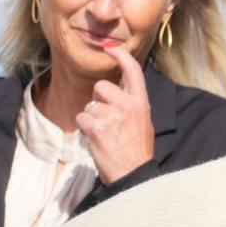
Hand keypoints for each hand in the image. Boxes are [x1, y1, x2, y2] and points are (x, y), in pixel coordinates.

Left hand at [75, 46, 158, 184]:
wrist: (134, 176)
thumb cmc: (137, 152)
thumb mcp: (143, 123)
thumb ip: (131, 103)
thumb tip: (119, 86)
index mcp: (141, 103)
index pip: (133, 71)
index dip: (120, 57)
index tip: (110, 50)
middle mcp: (127, 105)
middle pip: (101, 87)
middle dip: (98, 100)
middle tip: (107, 120)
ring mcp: (111, 115)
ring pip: (89, 106)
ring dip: (92, 119)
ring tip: (105, 135)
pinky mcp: (96, 127)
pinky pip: (81, 118)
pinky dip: (85, 129)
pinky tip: (97, 140)